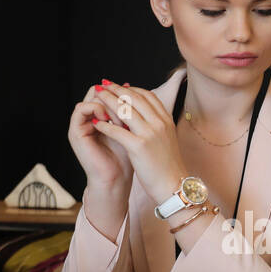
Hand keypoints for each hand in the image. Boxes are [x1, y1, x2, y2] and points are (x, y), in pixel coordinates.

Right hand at [68, 83, 132, 191]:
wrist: (117, 180)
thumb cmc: (126, 158)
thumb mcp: (129, 129)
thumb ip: (127, 110)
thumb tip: (130, 85)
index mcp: (101, 117)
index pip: (109, 93)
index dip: (122, 93)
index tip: (136, 101)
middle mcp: (89, 119)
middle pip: (99, 92)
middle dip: (116, 97)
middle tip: (129, 108)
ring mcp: (81, 125)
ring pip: (91, 98)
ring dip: (108, 103)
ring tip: (122, 118)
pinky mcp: (75, 132)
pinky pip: (81, 108)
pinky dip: (96, 109)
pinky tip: (110, 120)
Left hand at [90, 81, 189, 203]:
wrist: (174, 185)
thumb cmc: (168, 166)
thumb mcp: (167, 139)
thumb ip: (157, 125)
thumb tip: (145, 116)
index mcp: (166, 120)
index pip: (147, 96)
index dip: (131, 89)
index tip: (118, 87)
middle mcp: (159, 123)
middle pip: (134, 99)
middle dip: (116, 90)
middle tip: (103, 85)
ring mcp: (150, 134)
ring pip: (125, 110)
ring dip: (108, 101)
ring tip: (96, 97)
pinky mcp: (139, 147)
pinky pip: (118, 131)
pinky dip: (105, 124)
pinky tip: (96, 121)